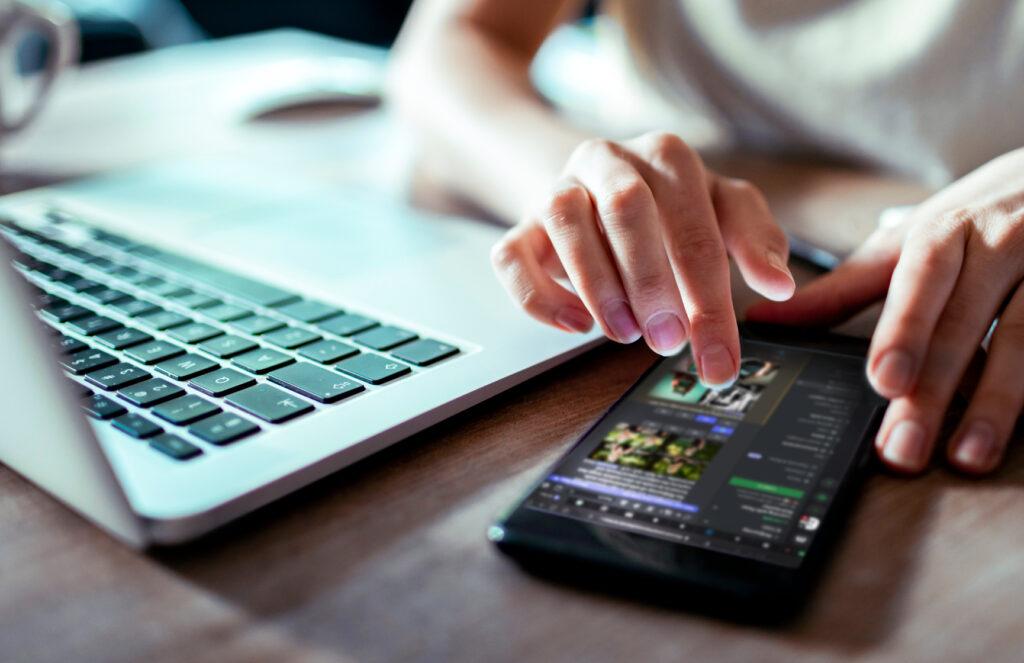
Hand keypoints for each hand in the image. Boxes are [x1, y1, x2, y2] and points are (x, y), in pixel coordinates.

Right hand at [490, 132, 795, 386]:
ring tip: (625, 332)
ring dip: (597, 284)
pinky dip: (538, 297)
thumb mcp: (721, 212)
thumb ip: (755, 240)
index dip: (711, 299)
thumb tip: (779, 285)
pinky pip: (511, 255)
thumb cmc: (670, 209)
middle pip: (627, 209)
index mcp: (667, 156)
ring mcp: (558, 188)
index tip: (720, 359)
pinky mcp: (520, 225)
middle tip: (668, 341)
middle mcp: (608, 160)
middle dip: (652, 283)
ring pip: (565, 220)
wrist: (598, 190)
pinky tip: (575, 326)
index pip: (696, 227)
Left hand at [749, 148, 1023, 474]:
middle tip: (903, 449)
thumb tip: (766, 319)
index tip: (884, 379)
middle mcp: (1001, 245)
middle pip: (964, 325)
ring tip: (967, 456)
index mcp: (948, 232)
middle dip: (933, 392)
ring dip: (996, 403)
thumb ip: (843, 289)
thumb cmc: (975, 219)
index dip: (904, 330)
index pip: (922, 281)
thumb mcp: (909, 243)